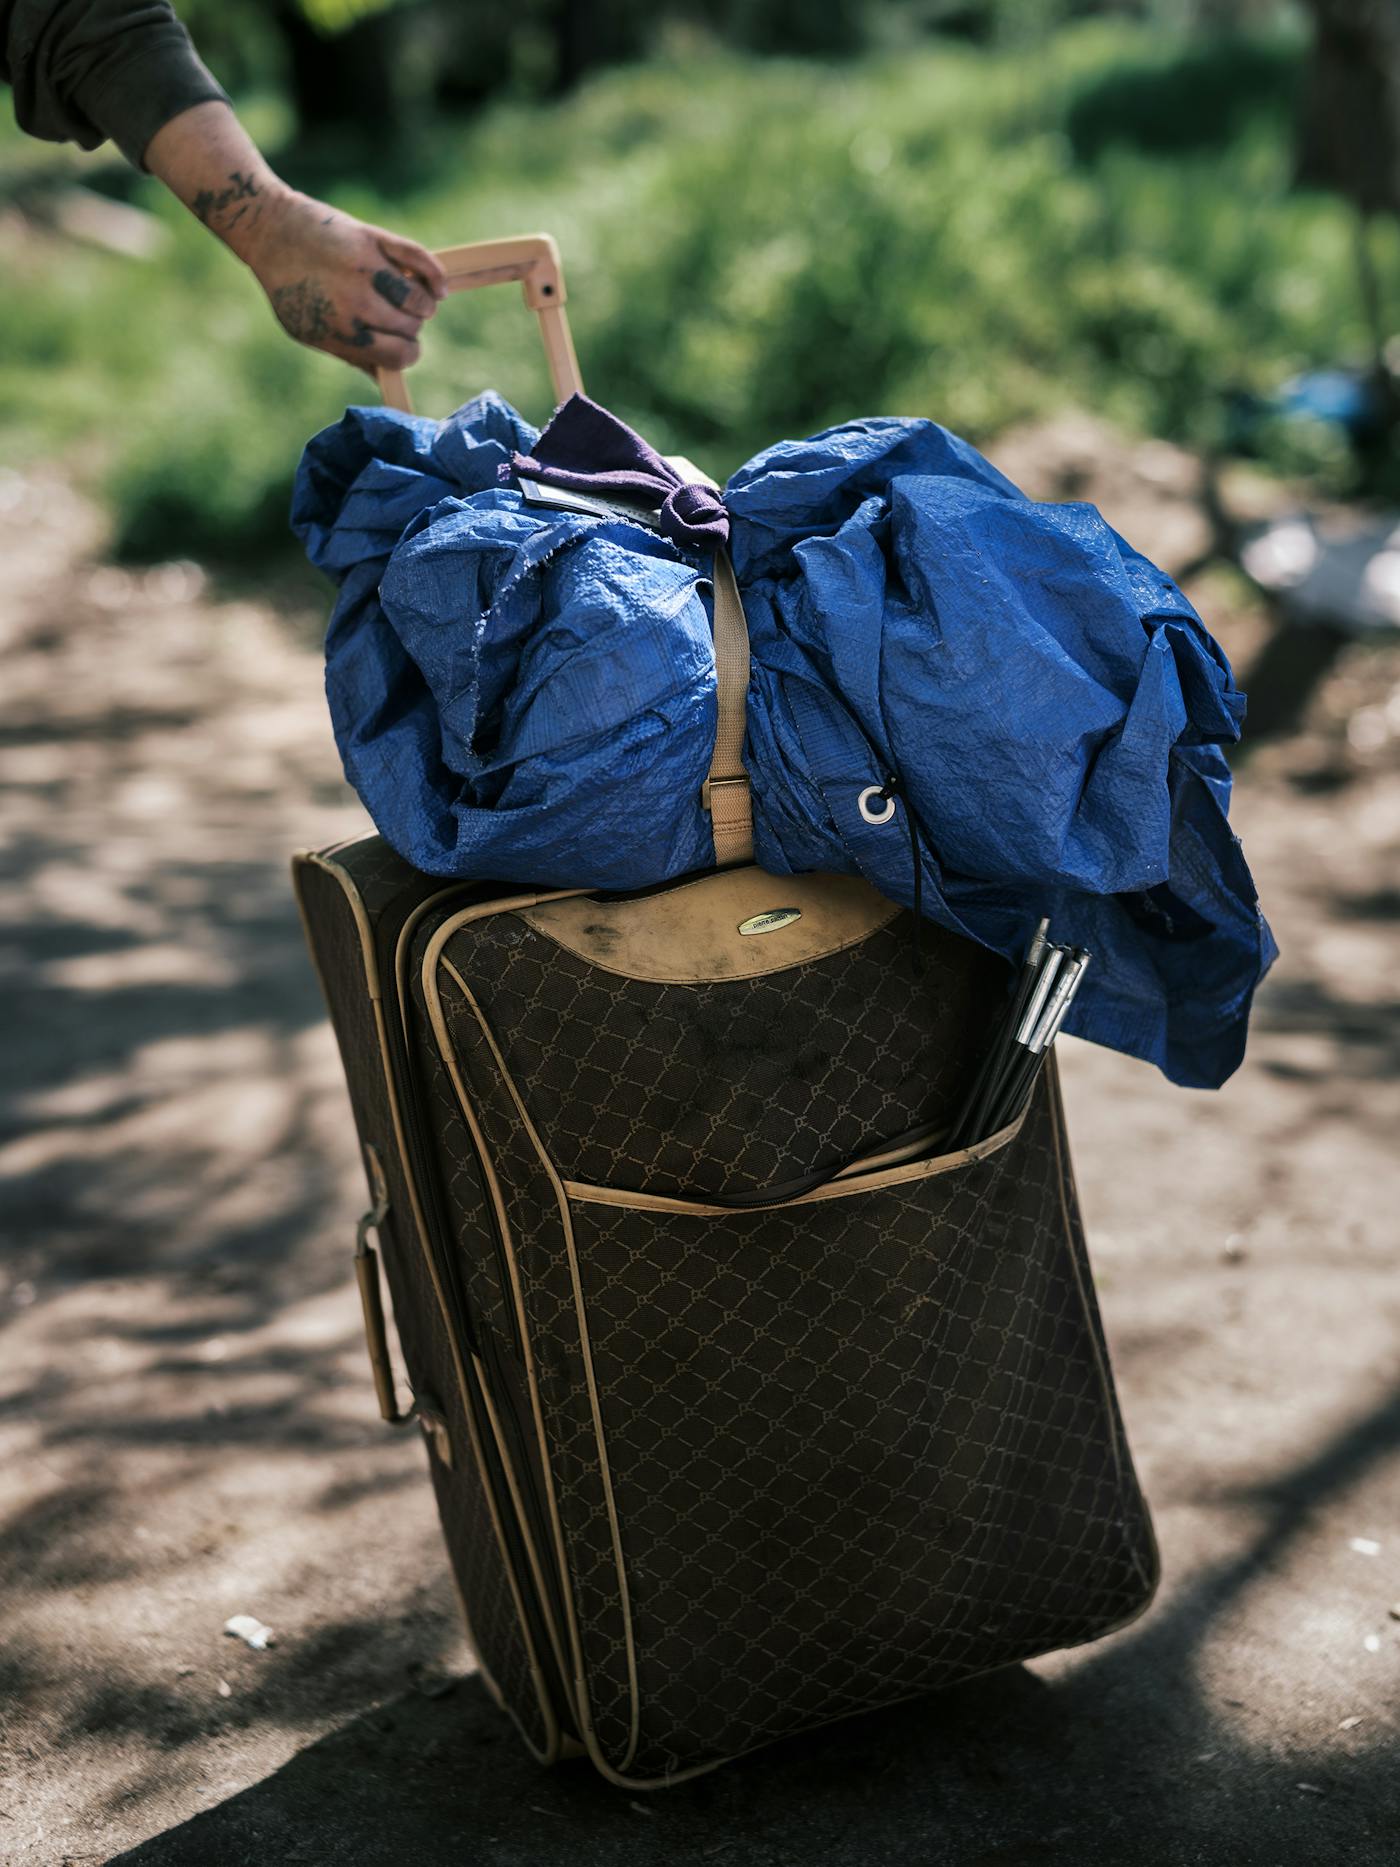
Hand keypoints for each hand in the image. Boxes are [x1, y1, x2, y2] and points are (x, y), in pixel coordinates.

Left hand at [237, 188, 446, 373]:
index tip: (403, 345)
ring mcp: (365, 270)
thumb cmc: (289, 286)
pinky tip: (439, 288)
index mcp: (341, 332)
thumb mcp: (307, 330)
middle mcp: (355, 304)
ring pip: (418, 300)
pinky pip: (418, 260)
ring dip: (423, 304)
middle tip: (400, 318)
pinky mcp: (371, 240)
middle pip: (411, 329)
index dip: (406, 353)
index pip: (397, 356)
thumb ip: (347, 352)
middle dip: (411, 327)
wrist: (269, 230)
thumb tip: (382, 375)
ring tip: (416, 301)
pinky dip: (435, 276)